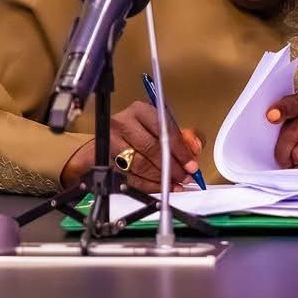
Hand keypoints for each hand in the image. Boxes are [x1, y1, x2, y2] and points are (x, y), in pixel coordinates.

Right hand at [61, 101, 202, 192]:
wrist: (103, 140)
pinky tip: (159, 187)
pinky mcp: (104, 160)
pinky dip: (147, 185)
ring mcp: (111, 141)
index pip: (164, 131)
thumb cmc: (135, 132)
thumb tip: (194, 151)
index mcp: (140, 110)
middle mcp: (123, 123)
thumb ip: (176, 137)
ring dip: (160, 178)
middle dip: (171, 167)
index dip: (180, 151)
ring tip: (174, 183)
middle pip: (151, 148)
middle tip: (184, 177)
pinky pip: (130, 177)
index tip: (191, 165)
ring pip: (140, 165)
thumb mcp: (156, 126)